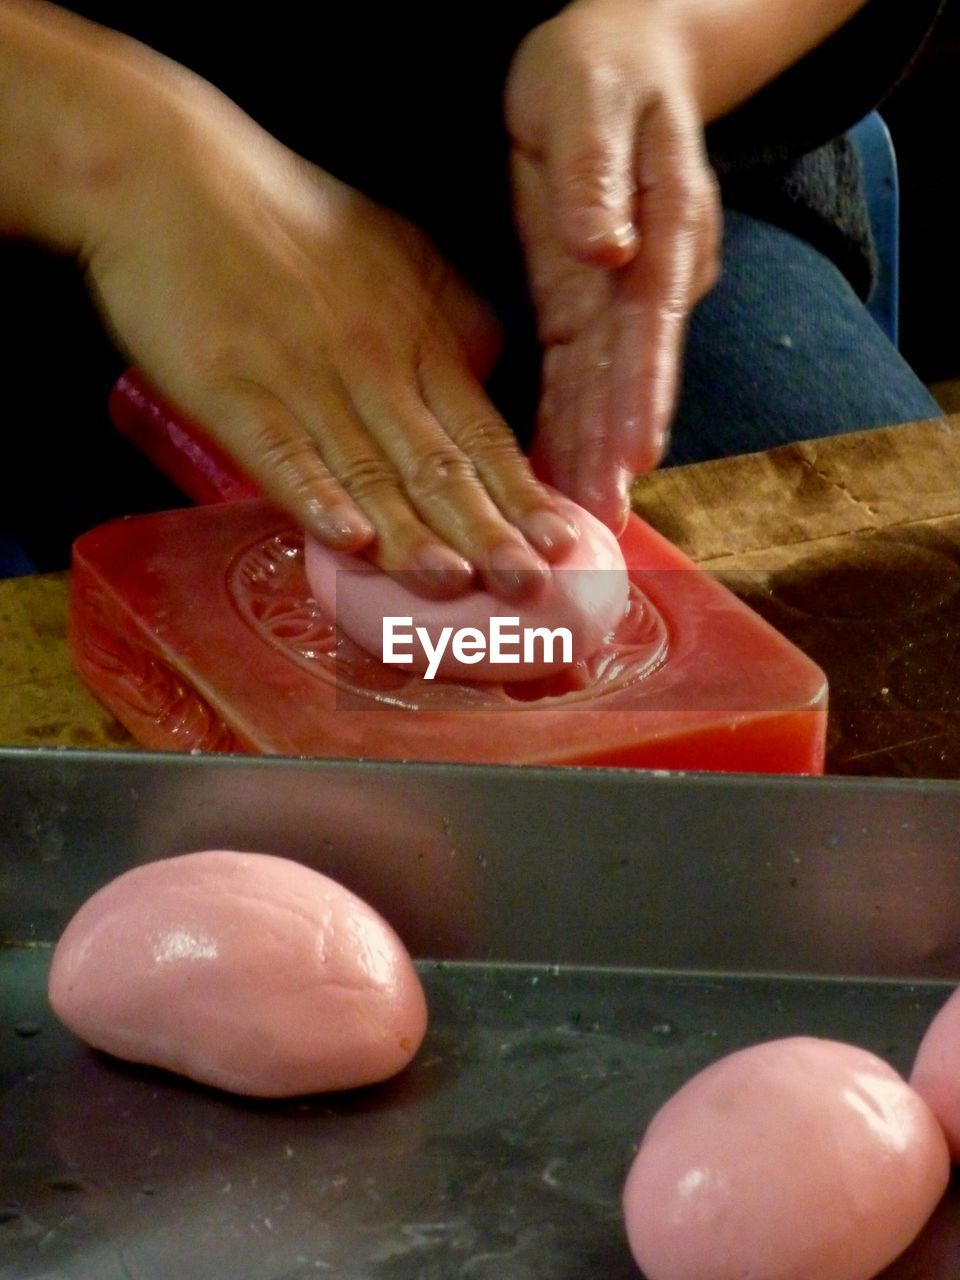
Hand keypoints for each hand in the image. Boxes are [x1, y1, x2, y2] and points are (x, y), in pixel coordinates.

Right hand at [73, 48, 578, 598]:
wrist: (174, 174)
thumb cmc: (291, 216)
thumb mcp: (400, 251)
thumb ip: (453, 320)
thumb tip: (490, 377)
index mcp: (419, 338)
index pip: (484, 434)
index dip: (523, 496)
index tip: (564, 546)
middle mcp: (374, 368)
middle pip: (440, 467)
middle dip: (488, 534)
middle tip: (529, 591)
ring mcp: (302, 382)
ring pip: (369, 473)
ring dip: (415, 536)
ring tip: (455, 586)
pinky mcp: (232, 392)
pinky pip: (281, 454)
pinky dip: (316, 499)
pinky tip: (348, 542)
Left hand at [505, 0, 721, 530]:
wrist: (612, 61)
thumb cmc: (603, 70)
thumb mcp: (593, 99)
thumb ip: (600, 172)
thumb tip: (609, 247)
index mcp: (665, 227)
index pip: (652, 320)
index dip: (643, 389)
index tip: (635, 452)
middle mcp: (648, 277)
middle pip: (632, 372)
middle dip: (617, 448)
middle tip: (603, 517)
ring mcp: (616, 297)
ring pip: (603, 385)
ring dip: (593, 453)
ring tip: (582, 518)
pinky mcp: (580, 303)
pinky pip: (572, 373)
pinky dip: (564, 423)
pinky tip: (554, 474)